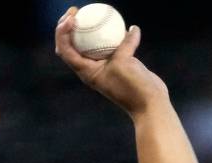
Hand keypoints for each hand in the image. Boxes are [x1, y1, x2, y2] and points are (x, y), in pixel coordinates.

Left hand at [53, 7, 168, 117]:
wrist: (149, 103)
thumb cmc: (132, 87)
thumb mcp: (124, 63)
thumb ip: (125, 44)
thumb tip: (132, 28)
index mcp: (85, 71)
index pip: (65, 50)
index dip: (62, 32)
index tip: (71, 17)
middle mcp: (91, 68)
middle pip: (72, 45)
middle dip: (68, 27)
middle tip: (75, 11)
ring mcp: (104, 66)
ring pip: (91, 44)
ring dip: (89, 29)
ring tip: (93, 12)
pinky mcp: (118, 64)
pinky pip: (112, 45)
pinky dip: (114, 34)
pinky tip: (123, 24)